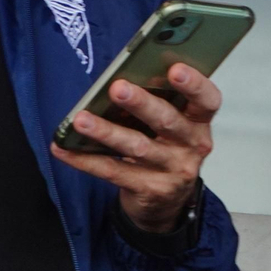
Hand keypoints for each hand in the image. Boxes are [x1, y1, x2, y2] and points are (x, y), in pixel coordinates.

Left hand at [50, 62, 219, 232]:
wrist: (167, 201)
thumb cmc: (164, 148)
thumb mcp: (171, 125)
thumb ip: (159, 102)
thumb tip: (120, 79)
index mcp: (198, 123)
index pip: (207, 101)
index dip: (194, 85)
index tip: (175, 69)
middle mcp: (191, 146)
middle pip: (168, 122)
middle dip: (142, 104)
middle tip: (117, 88)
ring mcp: (172, 171)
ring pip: (137, 148)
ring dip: (107, 132)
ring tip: (81, 120)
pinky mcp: (150, 190)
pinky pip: (113, 172)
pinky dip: (85, 160)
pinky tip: (63, 148)